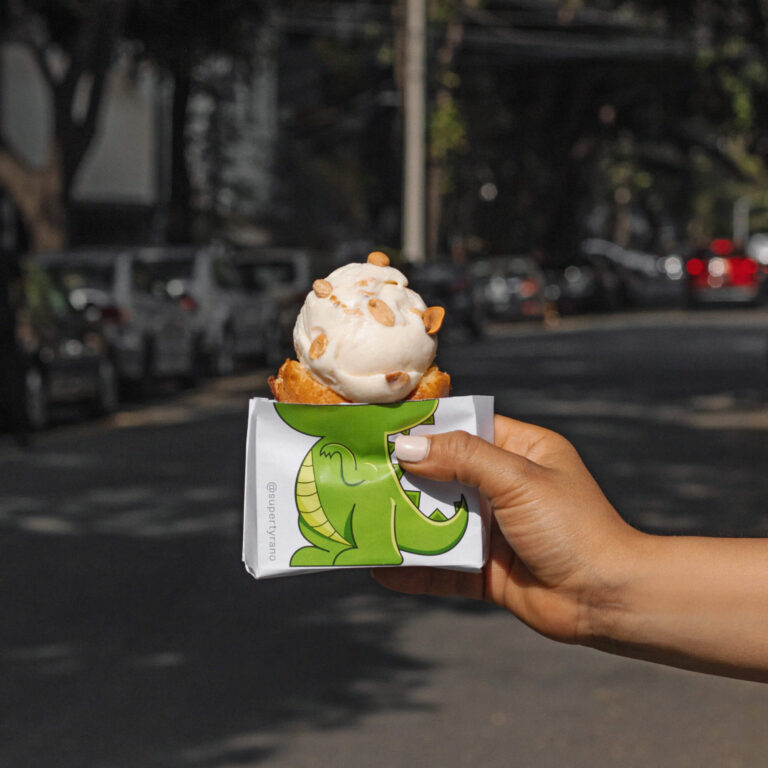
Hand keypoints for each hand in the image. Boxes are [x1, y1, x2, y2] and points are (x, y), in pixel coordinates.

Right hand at [373, 415, 637, 643]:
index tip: (383, 427)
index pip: (465, 427)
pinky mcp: (487, 570)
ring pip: (439, 520)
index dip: (427, 427)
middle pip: (445, 475)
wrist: (608, 600)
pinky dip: (414, 569)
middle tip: (361, 474)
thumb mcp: (518, 478)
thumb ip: (462, 458)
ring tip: (362, 518)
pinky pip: (442, 566)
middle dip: (407, 477)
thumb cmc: (574, 526)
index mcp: (521, 451)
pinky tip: (382, 570)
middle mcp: (505, 486)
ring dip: (406, 522)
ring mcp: (494, 529)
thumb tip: (407, 446)